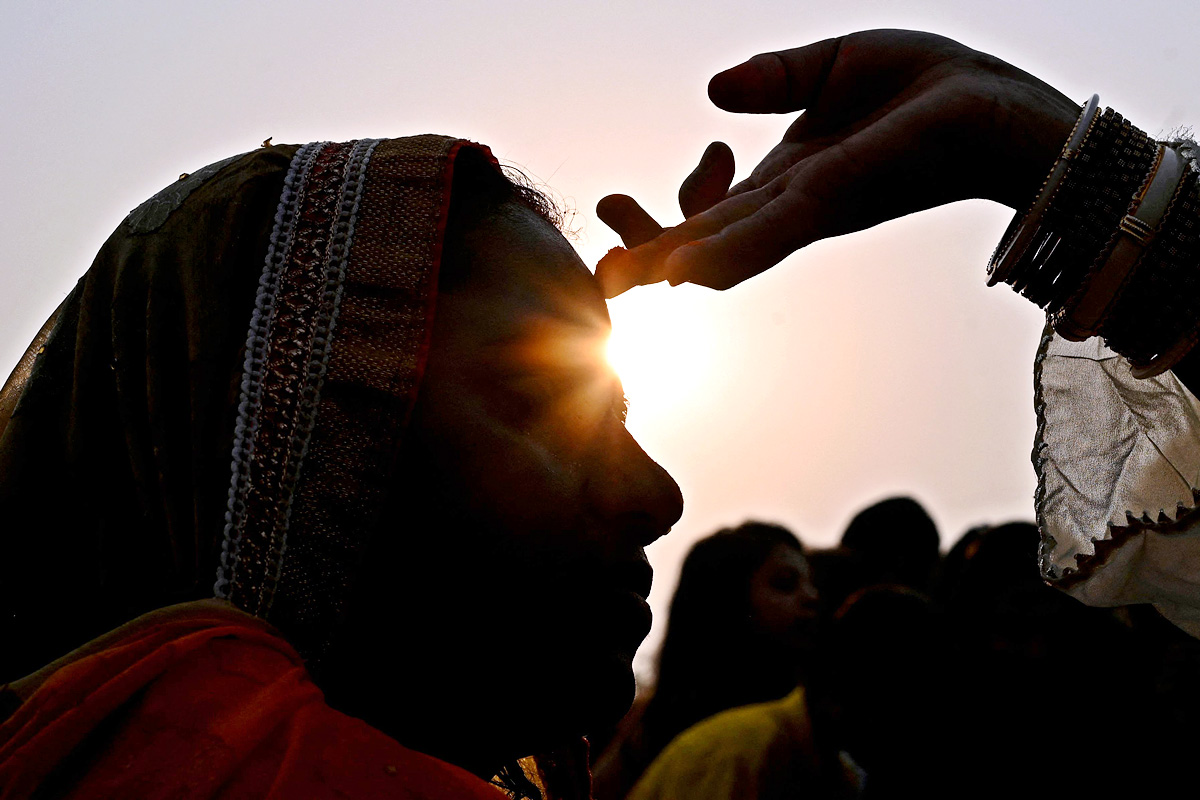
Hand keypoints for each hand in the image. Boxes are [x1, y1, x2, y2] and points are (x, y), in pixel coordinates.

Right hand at [595, 29, 1078, 296]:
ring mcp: (810, 209)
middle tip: (602, 274)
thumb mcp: (831, 67)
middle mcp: (790, 207)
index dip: (661, 222)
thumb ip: (773, 79)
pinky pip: (767, 229)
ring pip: (724, 248)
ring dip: (669, 264)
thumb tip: (713, 94)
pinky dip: (723, 251)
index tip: (657, 181)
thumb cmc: (927, 88)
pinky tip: (682, 270)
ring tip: (619, 279)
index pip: (705, 218)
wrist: (998, 102)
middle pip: (703, 244)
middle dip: (646, 258)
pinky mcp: (835, 197)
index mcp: (784, 182)